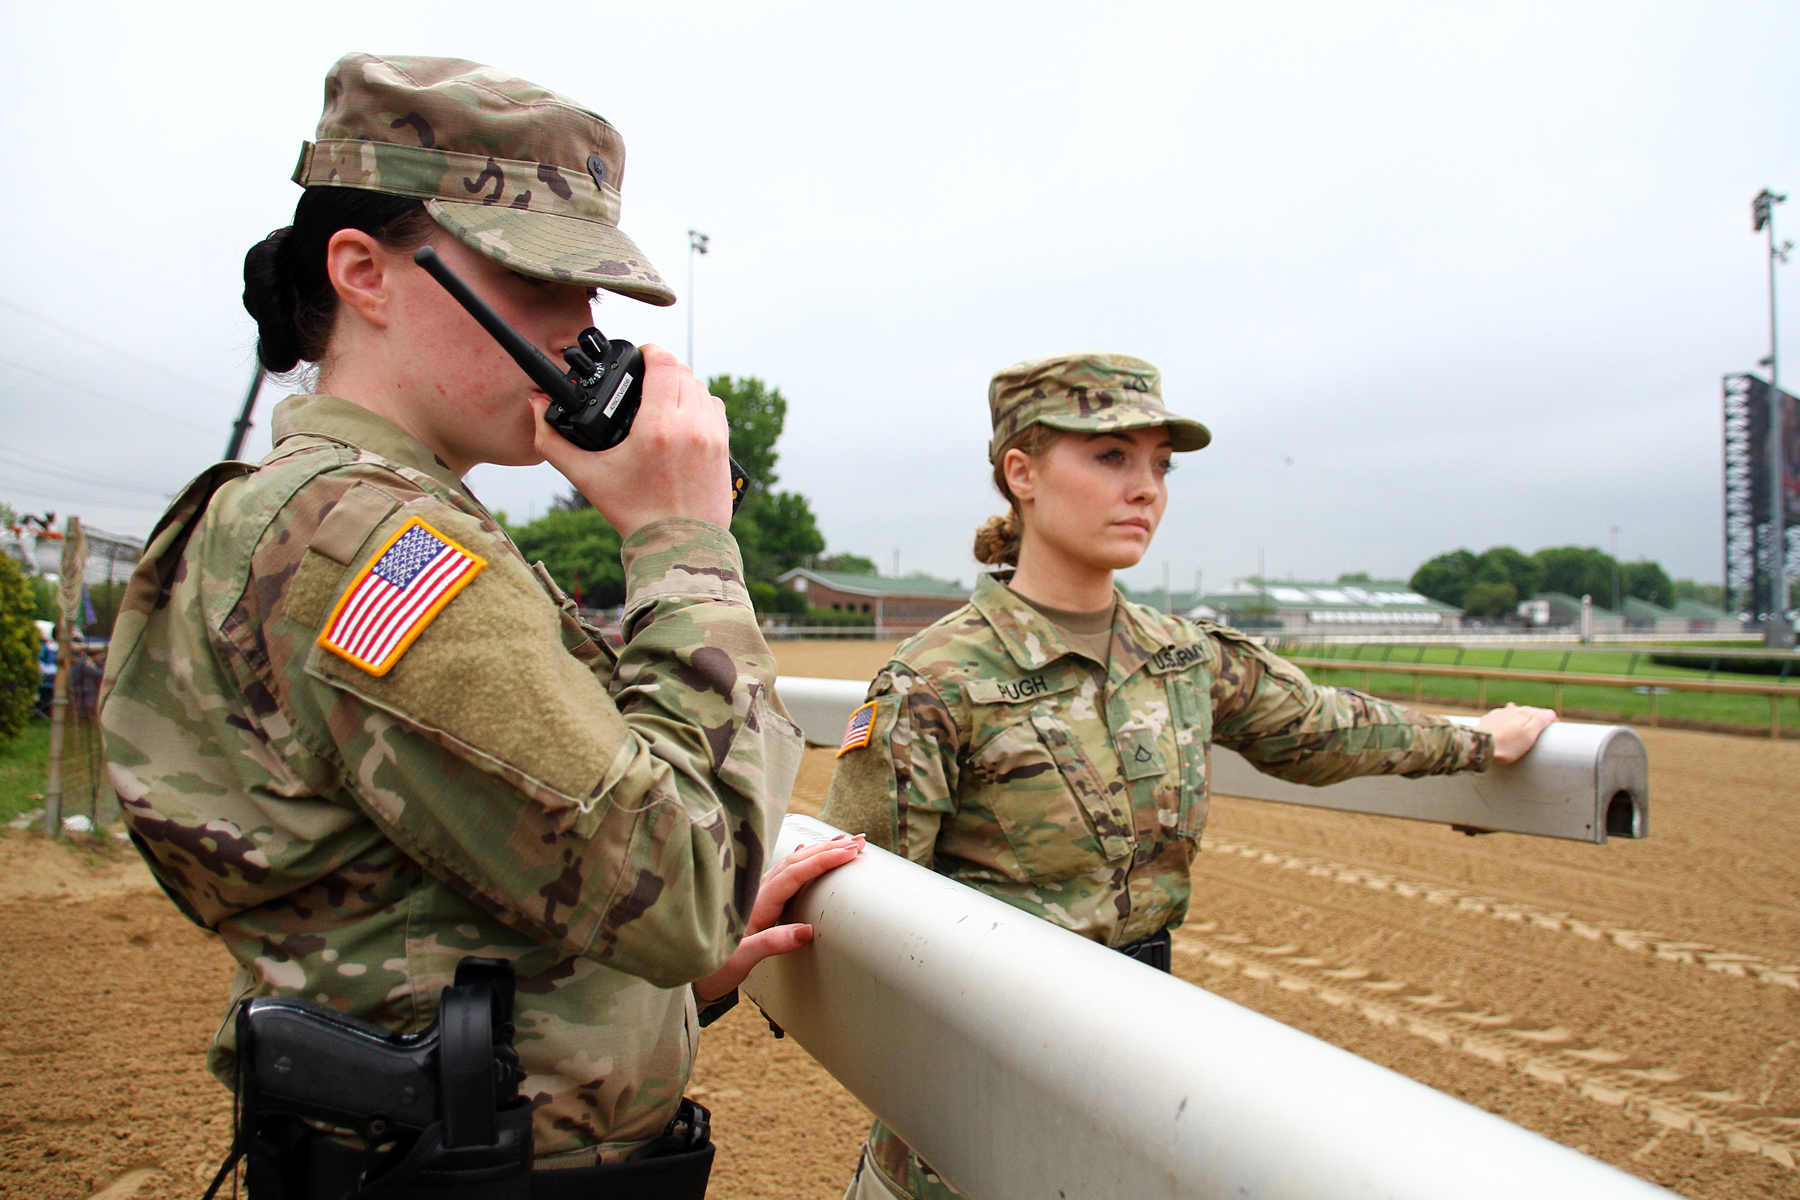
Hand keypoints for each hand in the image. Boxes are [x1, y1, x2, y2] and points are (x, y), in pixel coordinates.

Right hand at [531, 344, 732, 536]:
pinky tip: (681, 416)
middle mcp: (690, 425)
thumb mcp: (586, 476)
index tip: (638, 356)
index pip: (663, 362)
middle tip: (643, 379)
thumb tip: (535, 407)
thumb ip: (553, 440)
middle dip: (662, 368)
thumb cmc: (632, 514)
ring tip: (660, 397)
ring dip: (681, 385)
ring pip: (700, 387)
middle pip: (682, 370)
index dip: (649, 351)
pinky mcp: (723, 447)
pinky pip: (714, 408)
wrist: (677, 546)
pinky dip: (698, 404)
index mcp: (658, 427)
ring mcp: (712, 436)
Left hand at [693, 834, 864, 1001]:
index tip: (850, 852)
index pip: (795, 873)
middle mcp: (755, 893)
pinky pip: (782, 871)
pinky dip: (801, 859)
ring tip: (844, 842)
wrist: (684, 973)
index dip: (823, 860)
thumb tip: (806, 932)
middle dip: (828, 848)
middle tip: (859, 841)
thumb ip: (770, 943)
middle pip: (796, 861)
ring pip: (790, 862)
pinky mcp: (754, 900)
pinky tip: (806, 852)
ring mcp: (754, 894)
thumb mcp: (739, 961)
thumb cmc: (710, 970)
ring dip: (818, 851)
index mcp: (755, 903)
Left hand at [1475, 702, 1557, 764]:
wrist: (1481, 746)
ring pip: (1515, 710)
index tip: (1557, 727)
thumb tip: (1551, 712)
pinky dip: (1509, 715)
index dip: (1551, 719)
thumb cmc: (1507, 745)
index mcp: (1524, 714)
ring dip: (1523, 714)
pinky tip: (1507, 713)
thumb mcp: (1528, 736)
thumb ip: (1539, 722)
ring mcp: (1499, 713)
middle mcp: (1512, 710)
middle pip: (1529, 711)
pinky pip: (1502, 714)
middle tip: (1545, 724)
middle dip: (1538, 716)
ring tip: (1528, 716)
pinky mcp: (1489, 719)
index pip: (1542, 713)